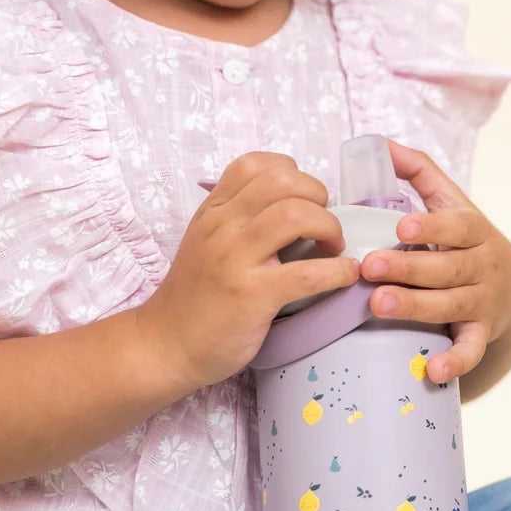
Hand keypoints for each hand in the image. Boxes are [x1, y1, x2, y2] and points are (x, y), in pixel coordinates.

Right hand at [137, 152, 359, 392]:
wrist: (165, 346)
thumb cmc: (195, 296)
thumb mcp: (205, 242)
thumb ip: (239, 220)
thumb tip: (295, 207)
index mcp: (213, 211)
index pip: (255, 164)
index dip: (292, 173)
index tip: (304, 199)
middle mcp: (222, 227)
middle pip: (282, 182)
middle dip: (318, 196)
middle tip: (324, 225)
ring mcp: (235, 260)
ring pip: (295, 216)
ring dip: (329, 226)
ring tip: (333, 247)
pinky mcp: (252, 296)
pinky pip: (306, 273)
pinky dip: (337, 271)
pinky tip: (345, 274)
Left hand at [359, 140, 510, 383]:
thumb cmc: (468, 241)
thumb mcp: (453, 203)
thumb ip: (419, 173)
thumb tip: (380, 143)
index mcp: (474, 231)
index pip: (457, 226)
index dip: (432, 226)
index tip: (401, 226)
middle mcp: (481, 266)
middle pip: (447, 268)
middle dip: (408, 268)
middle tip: (369, 267)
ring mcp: (482, 302)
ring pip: (451, 305)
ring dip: (416, 306)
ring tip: (378, 304)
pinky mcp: (481, 334)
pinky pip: (470, 350)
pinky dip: (454, 362)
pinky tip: (432, 370)